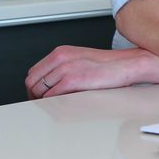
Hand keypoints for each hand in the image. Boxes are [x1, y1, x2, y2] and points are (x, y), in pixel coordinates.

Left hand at [26, 46, 150, 98]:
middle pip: (32, 81)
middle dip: (34, 95)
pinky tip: (61, 106)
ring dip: (43, 101)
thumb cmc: (108, 65)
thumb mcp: (80, 59)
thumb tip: (50, 85)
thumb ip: (63, 68)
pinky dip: (52, 104)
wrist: (126, 64)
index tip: (39, 95)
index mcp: (61, 52)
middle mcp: (60, 58)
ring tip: (53, 106)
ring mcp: (66, 68)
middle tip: (42, 104)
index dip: (34, 86)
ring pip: (40, 91)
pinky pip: (51, 96)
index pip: (34, 71)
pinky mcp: (72, 80)